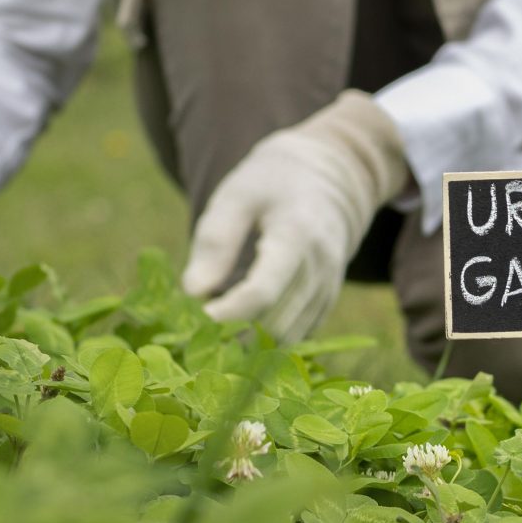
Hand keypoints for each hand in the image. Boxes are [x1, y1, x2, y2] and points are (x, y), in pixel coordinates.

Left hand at [182, 91, 409, 342]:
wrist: (326, 183)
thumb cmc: (270, 187)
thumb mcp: (235, 197)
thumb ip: (215, 242)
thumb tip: (192, 292)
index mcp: (296, 234)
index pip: (263, 291)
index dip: (227, 313)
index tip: (197, 316)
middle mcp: (321, 266)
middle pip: (275, 322)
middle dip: (235, 331)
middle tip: (200, 321)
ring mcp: (328, 288)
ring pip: (287, 337)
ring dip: (250, 339)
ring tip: (219, 318)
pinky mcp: (326, 304)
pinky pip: (296, 337)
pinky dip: (267, 338)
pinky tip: (242, 320)